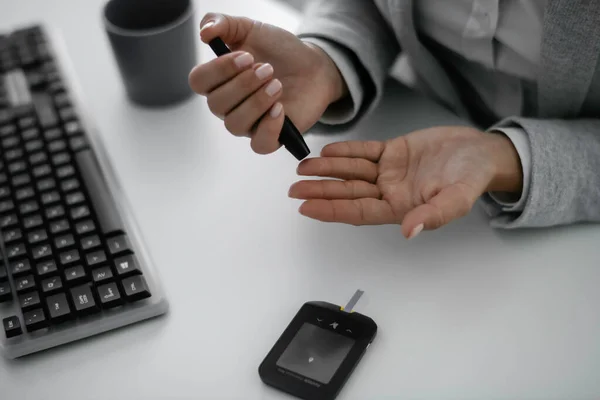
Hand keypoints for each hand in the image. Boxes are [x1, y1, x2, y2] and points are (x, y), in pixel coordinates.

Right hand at [188, 13, 345, 153]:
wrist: (312, 66)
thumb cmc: (278, 51)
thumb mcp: (251, 29)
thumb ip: (224, 24)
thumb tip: (204, 32)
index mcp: (218, 81)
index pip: (199, 81)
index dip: (219, 70)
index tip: (246, 57)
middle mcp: (228, 106)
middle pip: (216, 104)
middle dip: (243, 84)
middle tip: (268, 68)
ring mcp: (248, 123)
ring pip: (235, 125)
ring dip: (256, 102)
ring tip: (277, 84)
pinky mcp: (271, 136)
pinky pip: (259, 145)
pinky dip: (269, 127)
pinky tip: (280, 109)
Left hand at [288, 126, 522, 237]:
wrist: (482, 152)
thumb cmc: (472, 177)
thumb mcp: (457, 198)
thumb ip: (434, 214)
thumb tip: (408, 232)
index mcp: (400, 207)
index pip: (358, 211)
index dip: (331, 210)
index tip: (306, 208)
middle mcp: (390, 191)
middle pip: (348, 192)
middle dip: (320, 190)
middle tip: (293, 189)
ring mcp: (390, 172)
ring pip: (352, 171)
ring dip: (327, 169)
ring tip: (302, 167)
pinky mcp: (393, 152)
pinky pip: (365, 152)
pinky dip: (346, 151)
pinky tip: (327, 151)